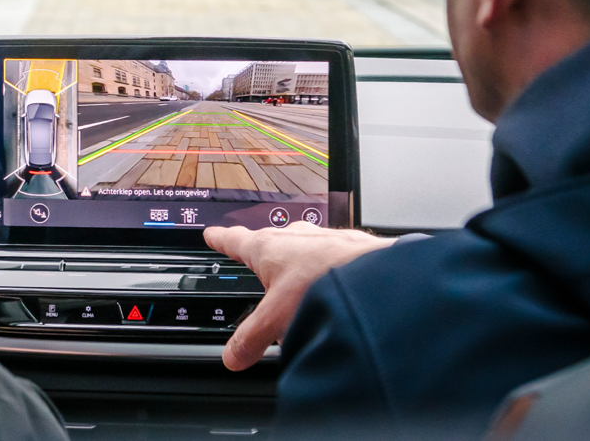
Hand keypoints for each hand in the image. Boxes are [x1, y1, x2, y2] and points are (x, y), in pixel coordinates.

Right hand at [204, 222, 392, 370]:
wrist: (377, 276)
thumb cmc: (325, 281)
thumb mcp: (276, 319)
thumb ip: (251, 339)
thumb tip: (233, 356)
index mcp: (267, 247)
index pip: (235, 240)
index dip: (221, 239)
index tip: (212, 234)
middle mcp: (295, 237)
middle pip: (272, 244)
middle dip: (265, 257)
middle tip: (260, 268)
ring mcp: (325, 239)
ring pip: (304, 250)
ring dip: (300, 266)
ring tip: (302, 288)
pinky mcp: (352, 249)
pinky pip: (332, 259)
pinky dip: (328, 273)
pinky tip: (336, 291)